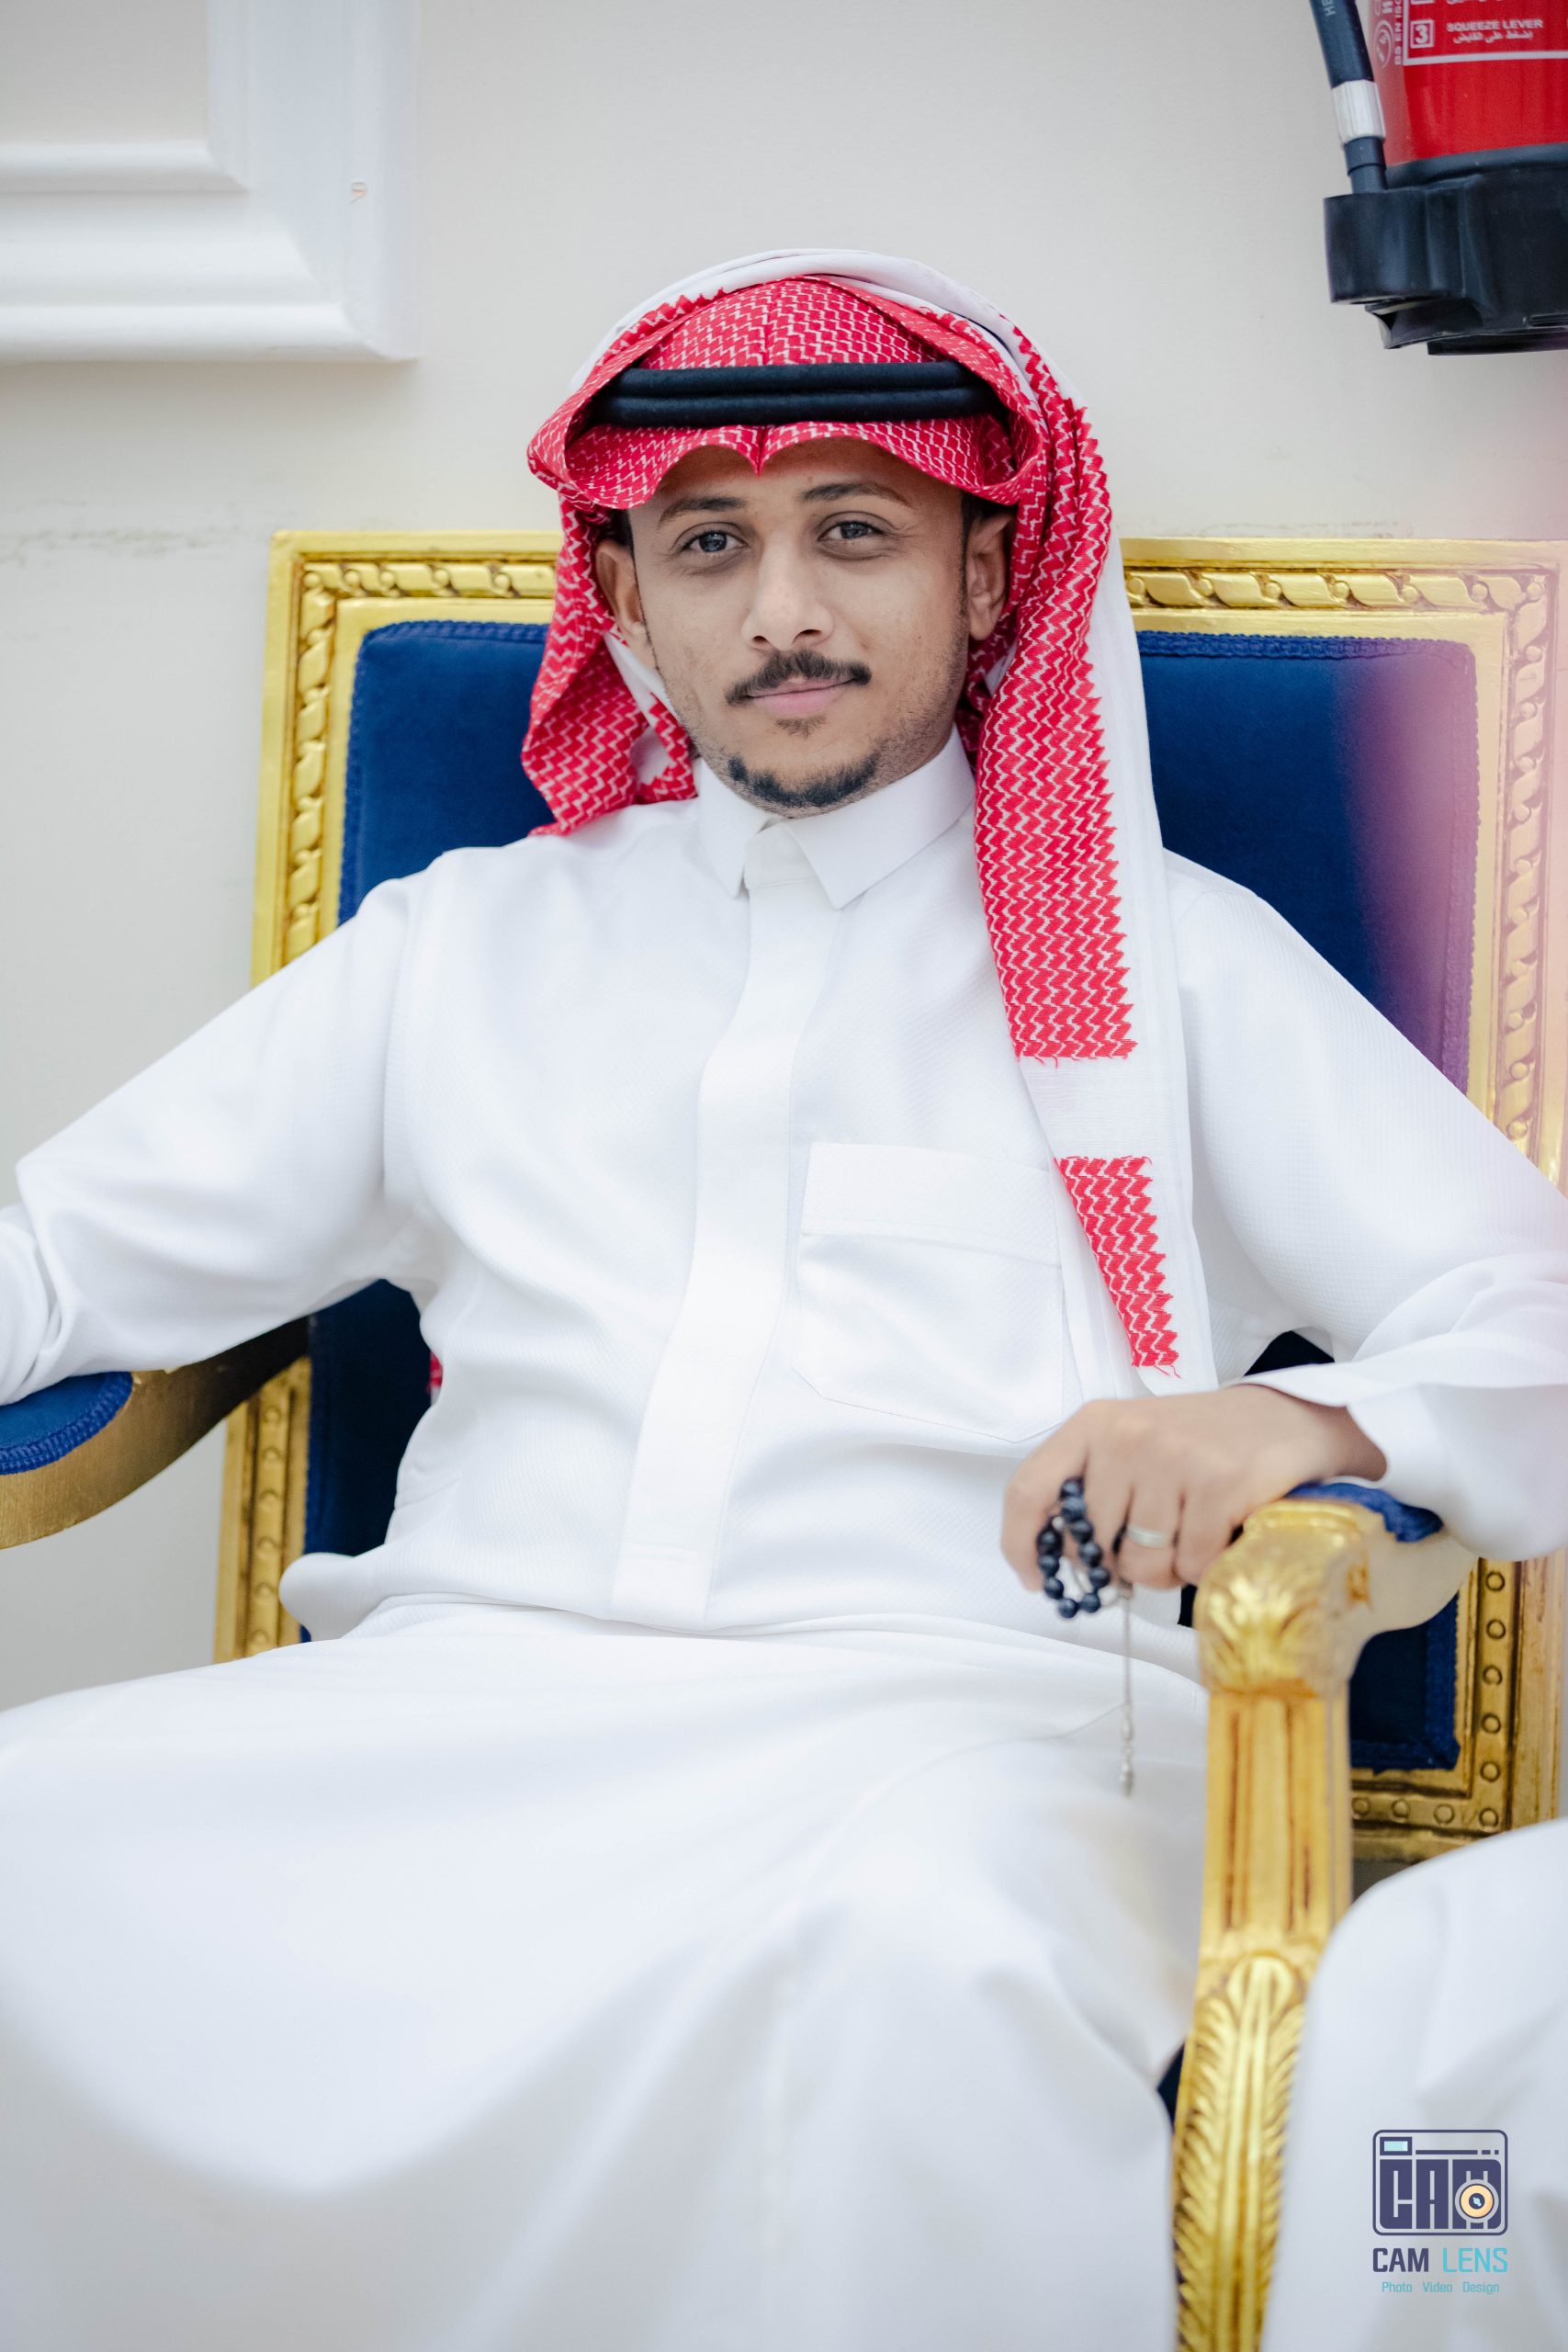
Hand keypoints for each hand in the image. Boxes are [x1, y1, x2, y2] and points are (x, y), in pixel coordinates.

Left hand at [1001, 1385, 1387, 1592]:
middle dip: (1121, 1564)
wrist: (1285, 1419)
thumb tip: (1061, 1560)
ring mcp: (1173, 1459)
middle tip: (1156, 1545)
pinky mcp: (1219, 1485)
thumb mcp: (1131, 1445)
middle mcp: (1126, 1437)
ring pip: (1142, 1563)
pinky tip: (1221, 1534)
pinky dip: (1207, 1565)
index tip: (1036, 1578)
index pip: (1029, 1490)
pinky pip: (1193, 1564)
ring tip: (1191, 1537)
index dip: (1021, 1544)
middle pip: (1093, 1545)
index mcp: (1092, 1426)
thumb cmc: (1201, 1442)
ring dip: (1168, 1569)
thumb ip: (1091, 1489)